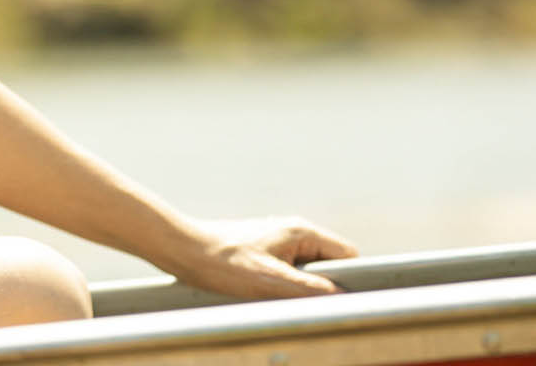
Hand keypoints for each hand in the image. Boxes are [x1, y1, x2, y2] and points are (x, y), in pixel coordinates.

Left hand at [163, 216, 358, 298]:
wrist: (185, 250)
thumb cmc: (224, 262)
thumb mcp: (272, 281)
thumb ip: (310, 288)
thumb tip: (341, 297)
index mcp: (302, 232)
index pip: (347, 254)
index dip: (350, 278)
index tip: (343, 300)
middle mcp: (293, 232)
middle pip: (329, 264)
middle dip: (323, 286)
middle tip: (305, 303)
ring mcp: (278, 241)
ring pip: (307, 270)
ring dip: (300, 288)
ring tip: (279, 298)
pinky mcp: (263, 252)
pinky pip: (288, 272)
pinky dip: (284, 286)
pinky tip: (266, 295)